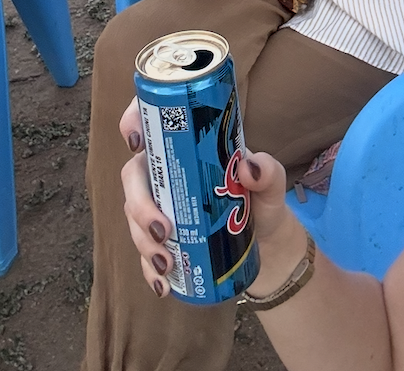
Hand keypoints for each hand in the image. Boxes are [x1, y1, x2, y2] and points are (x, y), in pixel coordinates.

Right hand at [119, 97, 290, 297]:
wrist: (266, 245)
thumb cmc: (262, 202)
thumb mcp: (271, 185)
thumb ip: (268, 172)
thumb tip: (248, 167)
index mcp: (187, 147)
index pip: (152, 122)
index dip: (132, 120)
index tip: (136, 142)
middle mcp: (167, 173)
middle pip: (134, 176)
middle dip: (139, 204)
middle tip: (163, 230)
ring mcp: (160, 207)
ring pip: (132, 216)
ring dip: (143, 241)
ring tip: (168, 264)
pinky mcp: (162, 240)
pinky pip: (143, 253)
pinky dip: (148, 270)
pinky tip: (162, 284)